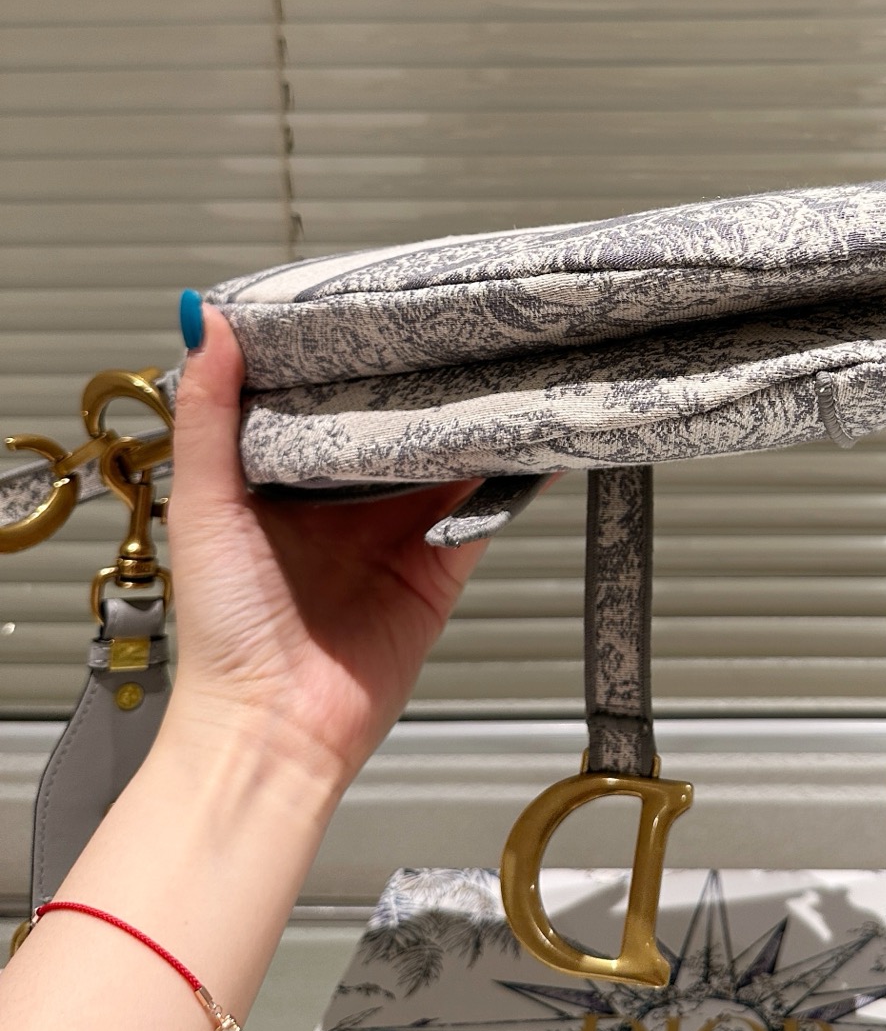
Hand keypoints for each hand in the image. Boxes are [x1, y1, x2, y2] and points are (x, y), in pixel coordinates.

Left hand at [163, 304, 487, 794]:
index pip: (326, 396)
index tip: (378, 301)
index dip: (352, 353)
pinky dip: (513, 476)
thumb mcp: (205, 505)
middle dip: (424, 379)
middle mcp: (342, 500)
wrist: (271, 729)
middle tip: (459, 322)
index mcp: (281, 478)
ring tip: (507, 364)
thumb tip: (205, 321)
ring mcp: (397, 532)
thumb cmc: (223, 632)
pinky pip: (485, 513)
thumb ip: (207, 414)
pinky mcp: (440, 568)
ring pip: (447, 459)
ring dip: (475, 419)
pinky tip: (535, 437)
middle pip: (395, 422)